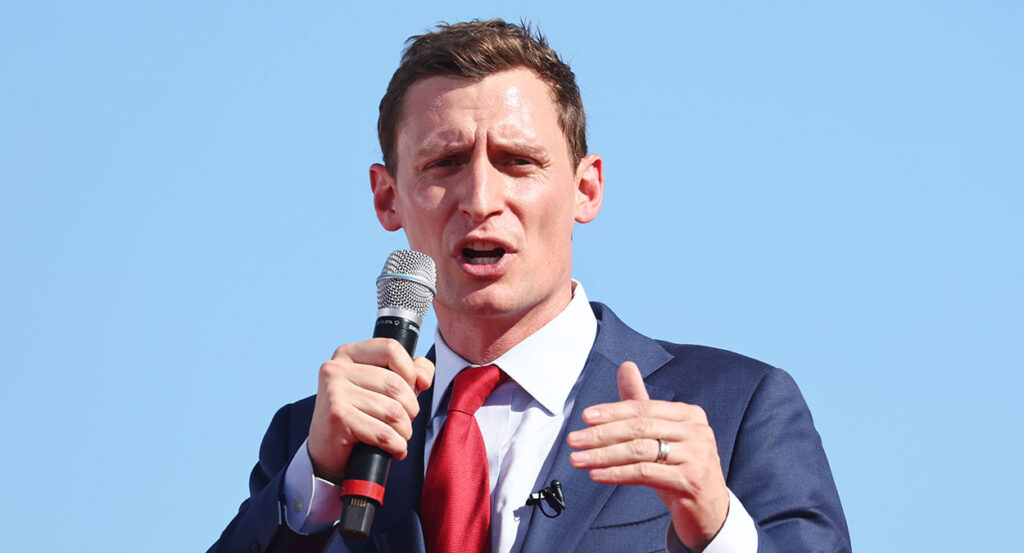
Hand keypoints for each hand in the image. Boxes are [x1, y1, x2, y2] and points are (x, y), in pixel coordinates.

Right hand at [307, 338, 434, 481]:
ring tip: (399, 437)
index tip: (410, 389)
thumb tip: (424, 376)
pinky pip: (383, 433)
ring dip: (404, 430)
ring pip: (393, 411)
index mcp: (348, 354)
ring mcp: (334, 392)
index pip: (390, 348)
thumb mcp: (383, 388)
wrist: (327, 451)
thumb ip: (410, 372)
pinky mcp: (337, 418)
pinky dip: (396, 445)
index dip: (410, 371)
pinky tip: (394, 449)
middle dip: (410, 409)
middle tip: (404, 422)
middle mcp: (336, 369)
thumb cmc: (359, 416)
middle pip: (396, 383)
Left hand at [567, 361, 729, 550]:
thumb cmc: (679, 466)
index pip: (643, 408)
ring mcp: (697, 456)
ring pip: (639, 450)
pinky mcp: (690, 480)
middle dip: (601, 434)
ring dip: (603, 455)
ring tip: (578, 459)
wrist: (708, 509)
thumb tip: (626, 365)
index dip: (612, 411)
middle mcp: (697, 431)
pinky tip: (597, 475)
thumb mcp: (662, 434)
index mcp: (690, 414)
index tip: (585, 417)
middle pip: (639, 428)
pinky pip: (645, 473)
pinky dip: (616, 473)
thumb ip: (642, 402)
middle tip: (574, 439)